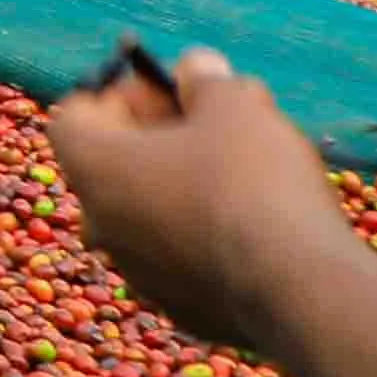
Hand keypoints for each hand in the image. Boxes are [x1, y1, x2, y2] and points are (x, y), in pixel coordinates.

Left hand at [44, 43, 367, 363]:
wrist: (300, 288)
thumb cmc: (252, 180)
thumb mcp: (233, 105)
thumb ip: (205, 80)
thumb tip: (194, 66)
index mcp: (93, 168)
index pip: (75, 117)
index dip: (122, 94)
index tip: (173, 88)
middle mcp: (102, 225)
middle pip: (118, 164)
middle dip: (167, 134)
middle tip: (223, 120)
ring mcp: (140, 274)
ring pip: (156, 212)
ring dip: (192, 183)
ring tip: (257, 166)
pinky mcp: (185, 310)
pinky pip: (189, 256)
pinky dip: (213, 233)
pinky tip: (265, 224)